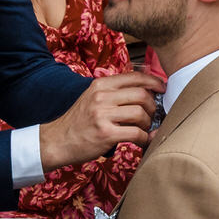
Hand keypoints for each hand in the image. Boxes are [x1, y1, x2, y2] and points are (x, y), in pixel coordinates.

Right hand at [40, 70, 162, 169]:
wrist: (56, 141)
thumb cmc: (79, 121)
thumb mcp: (92, 98)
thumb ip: (114, 92)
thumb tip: (144, 89)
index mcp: (101, 85)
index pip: (134, 77)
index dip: (154, 82)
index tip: (163, 88)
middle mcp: (102, 97)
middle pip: (141, 95)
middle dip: (152, 106)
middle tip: (152, 115)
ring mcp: (103, 115)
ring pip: (140, 113)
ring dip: (147, 123)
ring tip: (143, 129)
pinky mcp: (106, 134)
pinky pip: (136, 133)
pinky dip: (145, 138)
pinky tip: (143, 141)